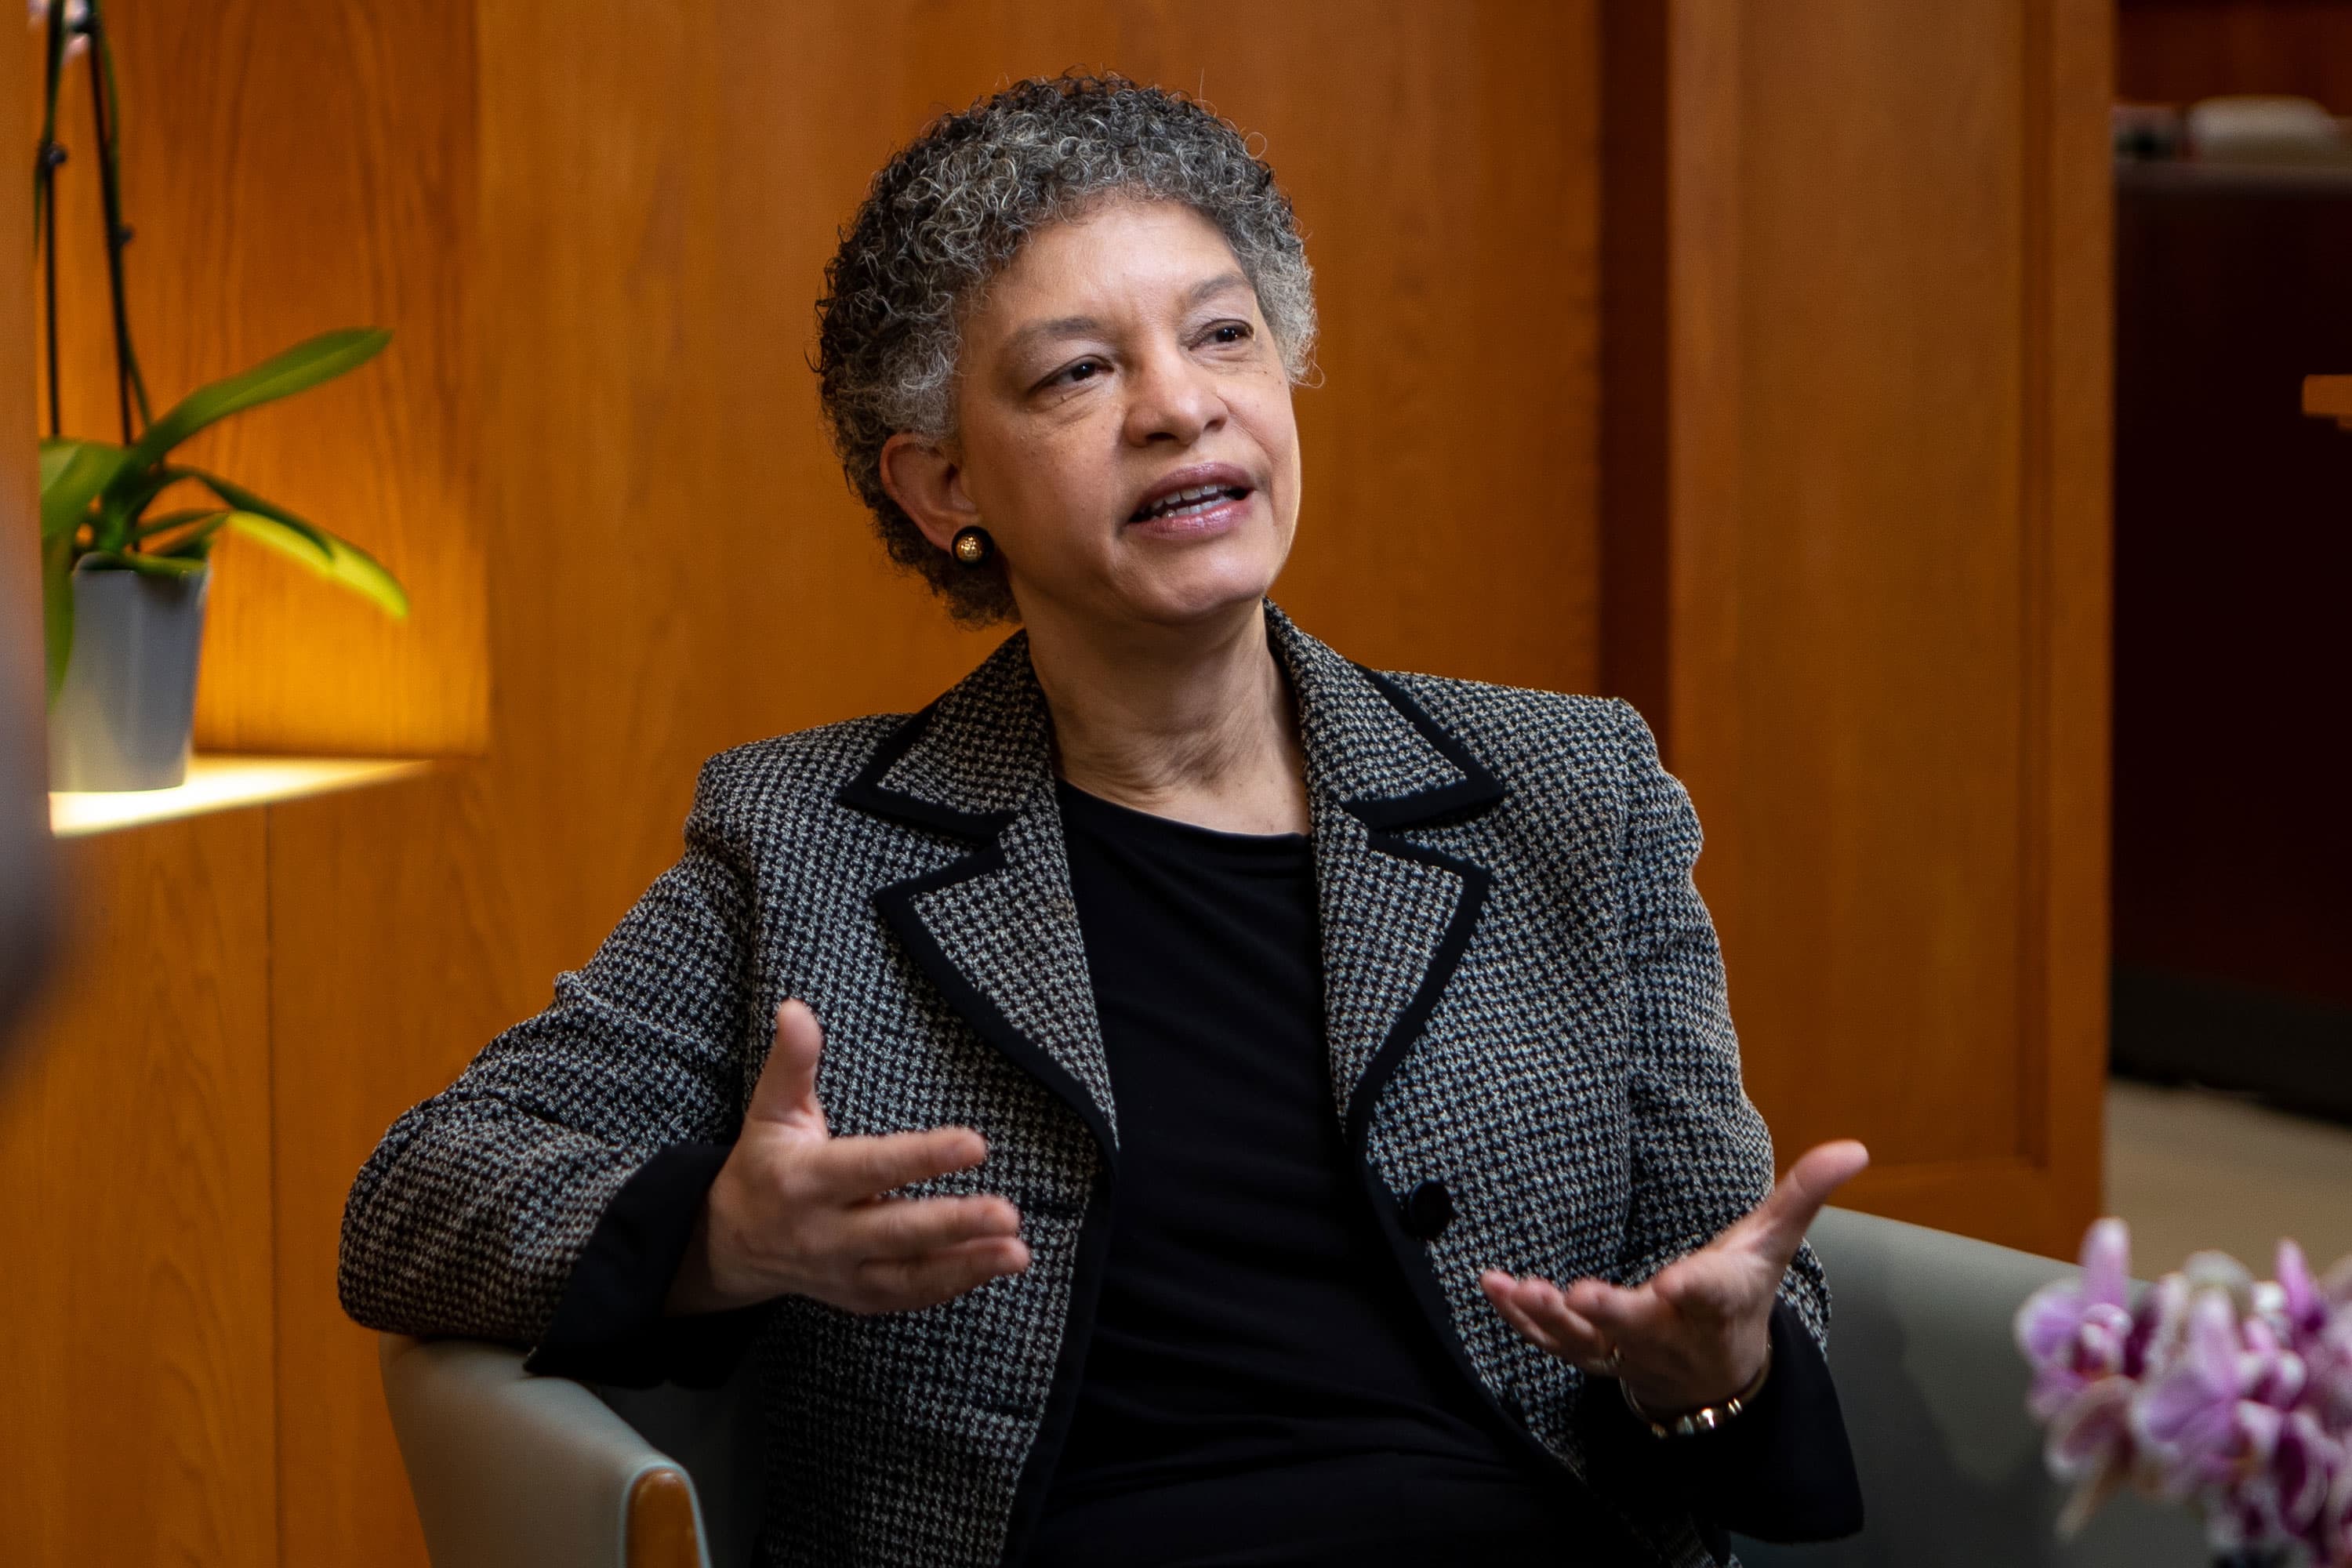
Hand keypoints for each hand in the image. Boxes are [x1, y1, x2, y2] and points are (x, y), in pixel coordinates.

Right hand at [665, 1000, 1030, 1315]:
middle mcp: (823, 1233)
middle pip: (896, 1231)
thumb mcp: (769, 1110)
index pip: (871, 1168)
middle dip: (954, 1224)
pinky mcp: (859, 1298)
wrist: (731, 1245)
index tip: (974, 1144)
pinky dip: (954, 1284)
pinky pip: (910, 1296)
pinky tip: (994, 1264)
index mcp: (805, 1180)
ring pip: (909, 1275)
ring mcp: (842, 1273)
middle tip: (1009, 1212)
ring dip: (967, 1265)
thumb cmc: (764, 1165)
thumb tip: (797, 1009)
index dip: (922, 1158)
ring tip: (1017, 1251)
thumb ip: (792, 1062)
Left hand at [1479, 1140, 1868, 1415]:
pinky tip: (1493, 1289)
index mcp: (1718, 1300)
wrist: (1716, 1373)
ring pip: (1586, 1343)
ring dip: (1550, 1318)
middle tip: (1581, 1295)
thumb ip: (1804, 1193)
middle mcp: (1670, 1331)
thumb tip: (1856, 1146)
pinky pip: (1553, 1344)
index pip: (1713, 1294)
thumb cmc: (1741, 1295)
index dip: (1698, 1288)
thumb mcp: (1773, 1244)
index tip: (1679, 1281)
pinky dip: (1522, 1322)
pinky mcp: (1594, 1356)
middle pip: (1640, 1326)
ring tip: (1518, 1289)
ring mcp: (1627, 1349)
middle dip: (1612, 1314)